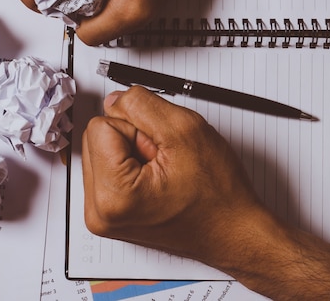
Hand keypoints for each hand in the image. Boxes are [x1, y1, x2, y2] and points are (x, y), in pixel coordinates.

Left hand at [82, 86, 329, 299]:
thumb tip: (115, 99)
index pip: (101, 125)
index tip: (161, 151)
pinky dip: (133, 166)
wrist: (232, 230)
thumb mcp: (185, 129)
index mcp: (112, 196)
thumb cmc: (218, 195)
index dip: (137, 128)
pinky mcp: (110, 213)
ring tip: (164, 172)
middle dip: (133, 139)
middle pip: (97, 138)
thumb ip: (140, 105)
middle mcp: (99, 212)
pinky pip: (110, 168)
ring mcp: (103, 216)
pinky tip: (157, 179)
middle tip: (166, 161)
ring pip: (104, 150)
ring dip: (133, 152)